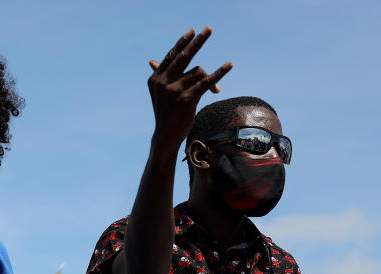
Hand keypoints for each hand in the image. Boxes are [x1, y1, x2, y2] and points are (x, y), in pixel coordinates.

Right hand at [147, 28, 231, 148]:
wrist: (165, 135)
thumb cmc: (165, 113)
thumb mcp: (159, 93)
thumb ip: (159, 75)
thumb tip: (151, 60)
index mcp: (155, 79)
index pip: (171, 56)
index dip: (182, 43)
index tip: (192, 32)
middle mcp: (163, 82)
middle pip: (184, 56)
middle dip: (198, 42)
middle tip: (208, 29)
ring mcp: (175, 90)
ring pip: (198, 71)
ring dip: (209, 77)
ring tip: (214, 89)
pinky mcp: (187, 99)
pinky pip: (206, 82)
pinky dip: (219, 74)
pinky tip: (229, 66)